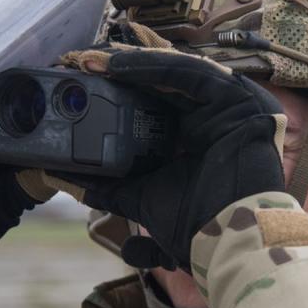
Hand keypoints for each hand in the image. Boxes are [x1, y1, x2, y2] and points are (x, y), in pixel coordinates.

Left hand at [52, 48, 285, 270]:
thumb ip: (110, 188)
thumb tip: (68, 182)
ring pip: (176, 75)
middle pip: (164, 86)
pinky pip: (192, 75)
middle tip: (84, 66)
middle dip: (123, 74)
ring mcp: (230, 105)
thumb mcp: (142, 199)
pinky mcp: (239, 98)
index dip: (123, 92)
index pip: (157, 104)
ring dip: (133, 66)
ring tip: (96, 63)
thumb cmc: (197, 227)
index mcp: (198, 138)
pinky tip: (121, 67)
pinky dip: (156, 68)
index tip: (86, 86)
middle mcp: (215, 117)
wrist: (227, 244)